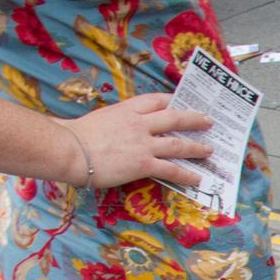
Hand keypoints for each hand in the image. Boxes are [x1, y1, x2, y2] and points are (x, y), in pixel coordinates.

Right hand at [65, 93, 214, 189]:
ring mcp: (143, 144)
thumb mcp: (99, 119)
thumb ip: (113, 122)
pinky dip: (186, 175)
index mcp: (126, 110)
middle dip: (194, 119)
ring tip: (210, 150)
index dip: (173, 101)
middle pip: (174, 118)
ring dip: (197, 147)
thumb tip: (115, 129)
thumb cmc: (74, 135)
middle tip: (209, 121)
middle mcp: (139, 124)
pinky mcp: (143, 164)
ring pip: (178, 144)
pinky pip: (171, 170)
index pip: (156, 100)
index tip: (182, 101)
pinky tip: (197, 179)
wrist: (69, 149)